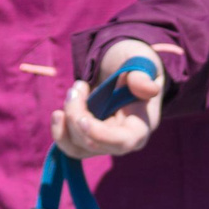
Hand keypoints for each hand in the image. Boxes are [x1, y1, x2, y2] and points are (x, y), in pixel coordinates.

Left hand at [53, 40, 164, 159]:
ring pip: (79, 147)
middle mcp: (122, 140)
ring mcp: (104, 142)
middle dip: (77, 116)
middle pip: (95, 143)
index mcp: (141, 126)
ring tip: (72, 93)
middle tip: (77, 87)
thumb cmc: (133, 63)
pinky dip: (60, 132)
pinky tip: (58, 114)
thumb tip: (150, 89)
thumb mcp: (140, 61)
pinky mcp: (88, 139)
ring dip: (67, 121)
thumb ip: (142, 75)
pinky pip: (71, 146)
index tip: (82, 119)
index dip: (101, 135)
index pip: (124, 141)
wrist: (121, 66)